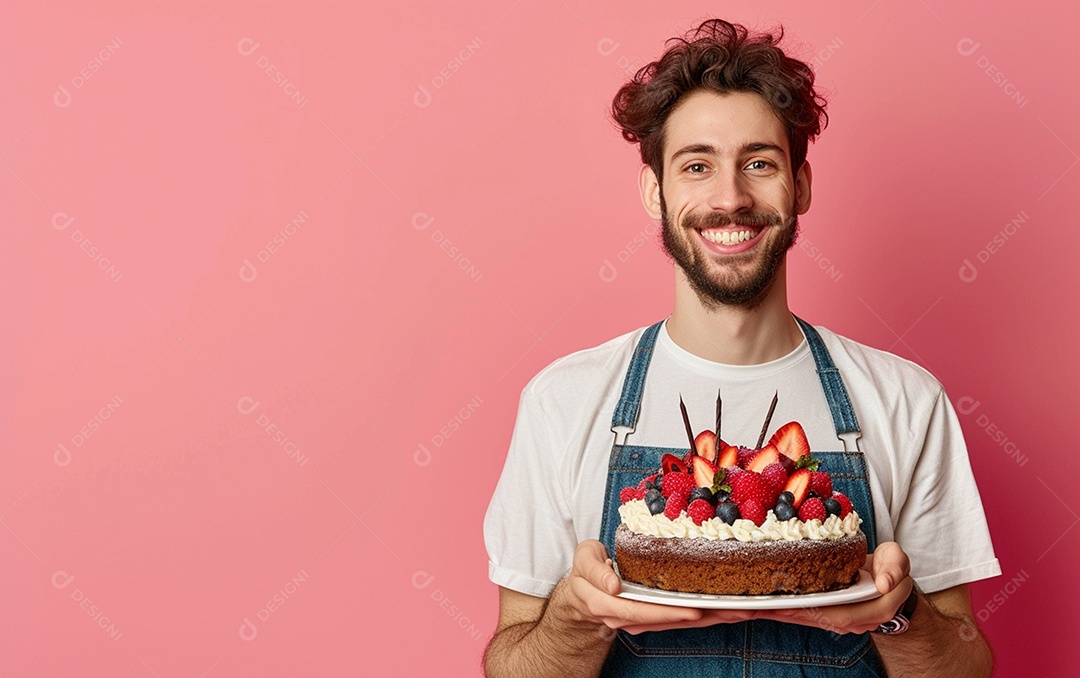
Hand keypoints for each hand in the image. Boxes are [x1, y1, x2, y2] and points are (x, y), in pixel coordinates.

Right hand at [552, 540, 758, 635]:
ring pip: (686, 622)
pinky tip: (734, 611)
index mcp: (611, 604)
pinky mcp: (660, 616)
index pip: (644, 611)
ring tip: (749, 610)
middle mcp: (633, 618)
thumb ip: (595, 570)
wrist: (583, 596)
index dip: (670, 611)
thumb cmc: (586, 572)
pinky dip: (712, 615)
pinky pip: (687, 618)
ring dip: (718, 618)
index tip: (695, 610)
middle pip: (674, 620)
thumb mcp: (583, 561)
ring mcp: (648, 620)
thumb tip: (613, 584)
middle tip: (741, 610)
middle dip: (709, 617)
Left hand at [754, 541, 912, 633]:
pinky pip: (801, 612)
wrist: (889, 581)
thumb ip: (895, 569)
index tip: (784, 605)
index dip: (809, 610)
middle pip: (812, 618)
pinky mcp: (825, 611)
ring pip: (803, 618)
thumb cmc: (890, 569)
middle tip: (752, 607)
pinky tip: (759, 605)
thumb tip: (884, 583)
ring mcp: (836, 618)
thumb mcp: (899, 562)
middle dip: (781, 614)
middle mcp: (850, 619)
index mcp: (869, 609)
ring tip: (747, 608)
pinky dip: (780, 609)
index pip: (836, 613)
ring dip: (775, 614)